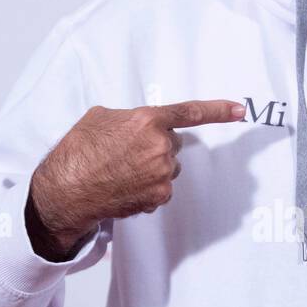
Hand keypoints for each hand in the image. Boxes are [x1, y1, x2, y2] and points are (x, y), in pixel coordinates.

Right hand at [28, 99, 245, 255]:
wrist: (66, 190)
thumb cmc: (78, 151)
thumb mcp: (101, 118)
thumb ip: (131, 117)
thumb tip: (143, 124)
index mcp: (147, 120)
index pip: (190, 113)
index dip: (219, 110)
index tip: (240, 110)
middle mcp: (160, 146)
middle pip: (173, 144)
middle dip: (157, 146)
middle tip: (126, 152)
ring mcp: (162, 174)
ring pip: (168, 167)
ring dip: (152, 168)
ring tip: (121, 171)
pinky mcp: (159, 196)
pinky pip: (162, 188)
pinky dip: (147, 188)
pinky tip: (125, 186)